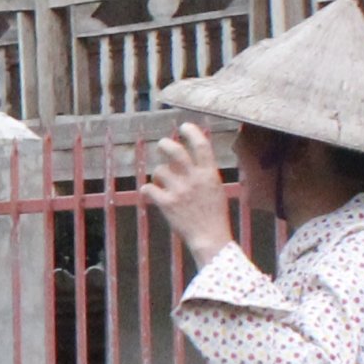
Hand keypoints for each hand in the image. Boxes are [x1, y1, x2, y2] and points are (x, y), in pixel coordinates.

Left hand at [145, 121, 240, 259]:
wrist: (210, 238)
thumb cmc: (213, 214)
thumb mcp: (215, 188)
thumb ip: (203, 172)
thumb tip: (188, 157)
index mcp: (209, 174)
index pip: (201, 145)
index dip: (192, 132)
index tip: (184, 126)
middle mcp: (194, 179)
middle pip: (175, 151)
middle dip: (166, 144)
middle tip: (163, 144)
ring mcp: (179, 191)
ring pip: (159, 171)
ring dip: (158, 175)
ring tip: (162, 183)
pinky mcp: (166, 203)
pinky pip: (148, 188)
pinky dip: (147, 190)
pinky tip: (152, 194)